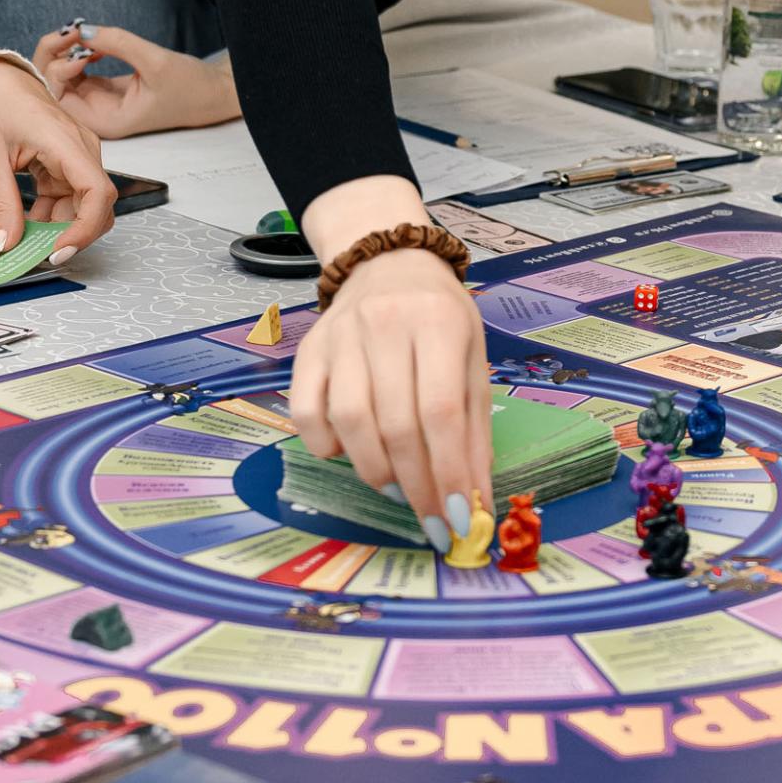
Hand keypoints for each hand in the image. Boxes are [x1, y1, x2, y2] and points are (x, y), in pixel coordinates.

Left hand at [0, 59, 116, 261]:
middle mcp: (81, 148)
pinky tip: (25, 223)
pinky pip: (69, 197)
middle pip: (96, 204)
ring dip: (58, 227)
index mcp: (66, 141)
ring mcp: (77, 155)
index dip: (85, 229)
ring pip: (83, 204)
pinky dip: (50, 215)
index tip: (57, 253)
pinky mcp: (66, 162)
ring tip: (23, 241)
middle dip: (72, 234)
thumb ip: (1, 206)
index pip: (98, 192)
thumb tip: (4, 248)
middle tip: (36, 255)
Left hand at [34, 26, 236, 141]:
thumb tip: (82, 29)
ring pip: (59, 77)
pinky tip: (95, 41)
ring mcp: (97, 102)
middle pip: (50, 86)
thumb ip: (118, 43)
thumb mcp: (157, 62)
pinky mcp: (104, 89)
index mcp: (104, 121)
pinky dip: (78, 52)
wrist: (214, 94)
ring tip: (81, 31)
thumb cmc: (191, 87)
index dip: (60, 68)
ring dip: (62, 51)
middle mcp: (94, 115)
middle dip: (53, 56)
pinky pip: (75, 71)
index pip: (57, 97)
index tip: (86, 48)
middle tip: (73, 30)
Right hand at [289, 248, 492, 542]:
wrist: (387, 262)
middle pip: (396, 423)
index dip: (449, 472)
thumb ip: (474, 427)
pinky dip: (327, 445)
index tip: (457, 519)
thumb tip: (474, 498)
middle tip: (430, 519)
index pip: (441, 412)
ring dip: (375, 471)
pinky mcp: (307, 350)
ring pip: (350, 422)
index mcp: (438, 323)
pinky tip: (350, 453)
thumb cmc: (440, 317)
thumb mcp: (473, 358)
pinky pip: (307, 412)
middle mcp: (385, 325)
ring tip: (397, 489)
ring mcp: (340, 337)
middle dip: (416, 485)